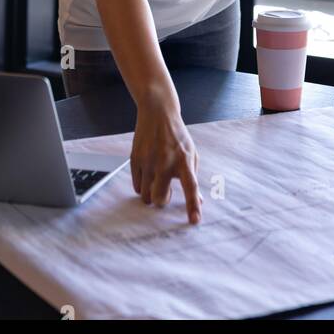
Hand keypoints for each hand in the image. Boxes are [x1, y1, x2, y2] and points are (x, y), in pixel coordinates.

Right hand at [130, 98, 202, 223]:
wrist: (158, 112)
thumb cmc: (177, 135)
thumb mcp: (191, 153)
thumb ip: (193, 177)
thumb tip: (198, 202)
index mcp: (184, 160)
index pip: (191, 187)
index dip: (192, 205)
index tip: (194, 221)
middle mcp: (165, 162)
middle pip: (159, 198)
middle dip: (161, 200)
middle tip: (165, 191)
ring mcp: (148, 161)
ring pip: (145, 196)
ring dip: (151, 194)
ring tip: (155, 181)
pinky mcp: (135, 159)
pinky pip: (136, 186)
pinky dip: (141, 185)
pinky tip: (147, 173)